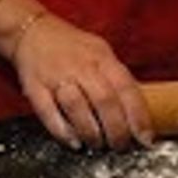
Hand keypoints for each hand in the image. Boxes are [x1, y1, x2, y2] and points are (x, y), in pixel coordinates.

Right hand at [5, 13, 153, 149]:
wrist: (31, 30)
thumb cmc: (72, 48)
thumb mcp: (100, 54)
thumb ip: (117, 79)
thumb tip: (137, 114)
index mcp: (102, 58)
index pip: (126, 88)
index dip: (139, 116)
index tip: (146, 139)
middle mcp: (80, 66)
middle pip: (104, 100)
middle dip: (116, 130)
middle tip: (120, 146)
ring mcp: (56, 76)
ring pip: (77, 107)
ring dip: (91, 132)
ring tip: (98, 145)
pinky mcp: (35, 87)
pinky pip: (48, 112)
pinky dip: (63, 131)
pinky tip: (74, 142)